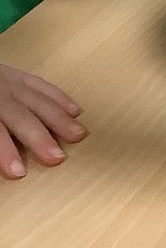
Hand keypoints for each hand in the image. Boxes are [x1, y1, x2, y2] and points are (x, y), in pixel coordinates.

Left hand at [0, 64, 85, 178]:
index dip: (5, 151)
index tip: (19, 172)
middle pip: (19, 116)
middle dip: (38, 136)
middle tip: (57, 157)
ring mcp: (9, 82)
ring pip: (36, 99)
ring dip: (58, 118)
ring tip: (76, 135)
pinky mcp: (18, 75)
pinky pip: (42, 85)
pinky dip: (59, 97)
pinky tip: (74, 110)